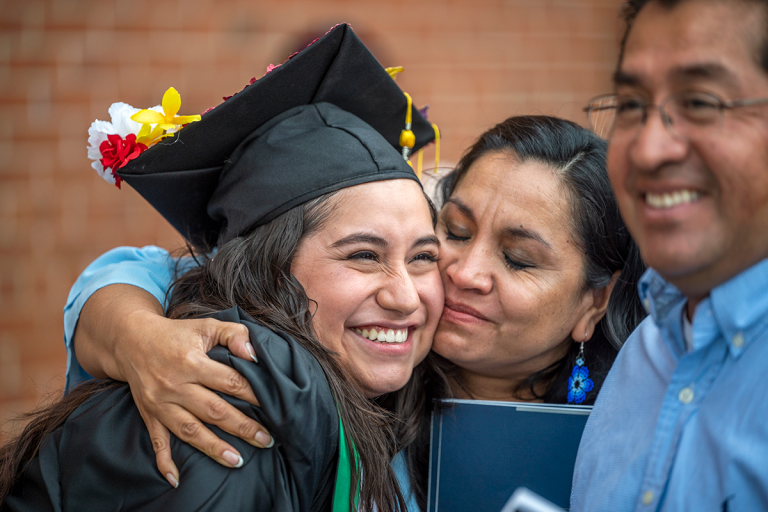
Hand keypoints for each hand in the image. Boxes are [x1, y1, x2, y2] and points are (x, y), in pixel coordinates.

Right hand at [75, 285, 272, 488]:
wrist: (132, 340)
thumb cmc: (177, 334)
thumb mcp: (206, 325)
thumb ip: (234, 334)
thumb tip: (254, 355)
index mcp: (191, 361)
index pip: (229, 381)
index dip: (253, 394)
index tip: (274, 406)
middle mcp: (175, 385)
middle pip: (214, 410)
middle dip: (243, 427)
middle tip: (267, 440)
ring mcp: (160, 403)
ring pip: (190, 430)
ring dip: (214, 447)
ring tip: (238, 461)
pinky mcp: (149, 414)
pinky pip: (157, 441)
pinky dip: (165, 461)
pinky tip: (177, 478)